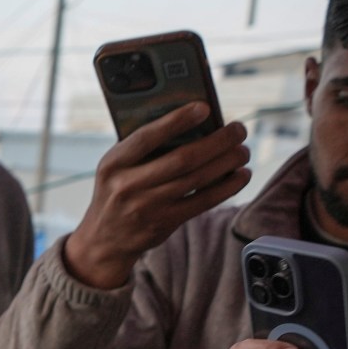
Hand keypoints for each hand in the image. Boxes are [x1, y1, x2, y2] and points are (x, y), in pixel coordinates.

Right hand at [64, 105, 251, 290]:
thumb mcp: (116, 167)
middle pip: (183, 159)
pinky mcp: (164, 223)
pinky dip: (227, 187)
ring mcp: (147, 207)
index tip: (204, 108)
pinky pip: (202, 202)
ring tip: (243, 151)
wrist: (104, 240)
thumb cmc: (117, 191)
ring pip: (197, 179)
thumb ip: (142, 148)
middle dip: (217, 142)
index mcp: (113, 163)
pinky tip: (241, 175)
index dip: (176, 121)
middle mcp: (128, 185)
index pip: (146, 138)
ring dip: (227, 162)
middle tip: (238, 130)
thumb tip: (193, 124)